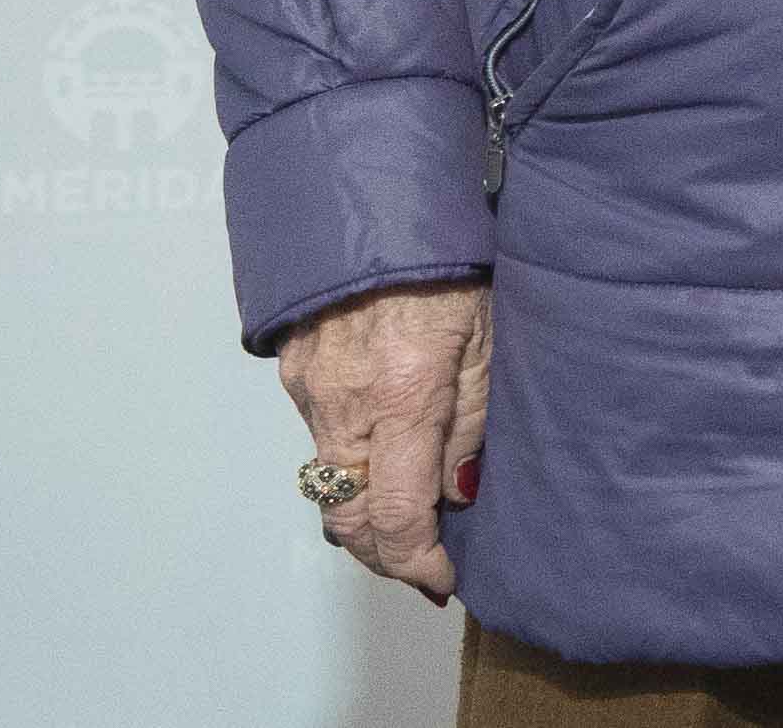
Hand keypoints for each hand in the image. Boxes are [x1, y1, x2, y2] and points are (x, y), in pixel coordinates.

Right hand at [277, 279, 490, 603]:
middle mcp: (345, 405)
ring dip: (365, 514)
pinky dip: (350, 464)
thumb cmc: (449, 262)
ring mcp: (311, 391)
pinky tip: (384, 458)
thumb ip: (473, 421)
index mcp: (403, 398)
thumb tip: (458, 496)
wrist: (374, 201)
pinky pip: (320, 439)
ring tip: (410, 524)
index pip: (397, 515)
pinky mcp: (294, 374)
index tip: (443, 580)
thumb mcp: (489, 339)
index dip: (418, 562)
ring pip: (329, 483)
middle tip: (423, 567)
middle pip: (348, 517)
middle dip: (384, 555)